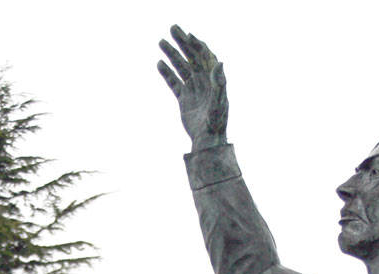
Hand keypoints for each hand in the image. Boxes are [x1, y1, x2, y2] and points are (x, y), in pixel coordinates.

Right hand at [157, 25, 228, 149]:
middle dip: (182, 43)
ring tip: (161, 42)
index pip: (204, 55)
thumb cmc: (216, 122)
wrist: (207, 140)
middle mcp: (203, 81)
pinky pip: (174, 82)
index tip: (187, 35)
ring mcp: (193, 88)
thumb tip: (219, 62)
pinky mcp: (184, 98)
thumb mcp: (219, 102)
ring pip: (181, 67)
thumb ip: (219, 82)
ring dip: (172, 54)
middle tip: (172, 29)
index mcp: (213, 78)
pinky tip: (159, 64)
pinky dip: (167, 73)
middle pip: (191, 56)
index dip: (196, 44)